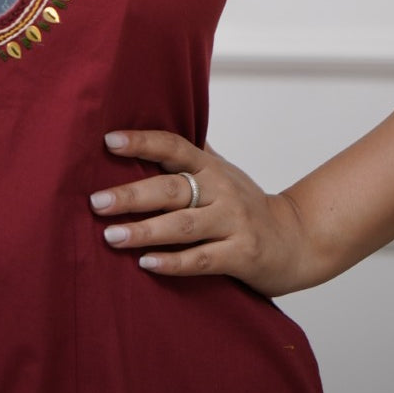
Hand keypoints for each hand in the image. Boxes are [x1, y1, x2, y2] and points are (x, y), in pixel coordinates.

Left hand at [89, 128, 315, 296]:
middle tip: (96, 202)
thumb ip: (192, 155)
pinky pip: (202, 259)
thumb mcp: (223, 173)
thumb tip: (156, 128)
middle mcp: (222, 189)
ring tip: (111, 236)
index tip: (108, 141)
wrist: (297, 240)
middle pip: (171, 188)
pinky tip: (146, 264)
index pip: (173, 146)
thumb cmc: (247, 205)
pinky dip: (172, 262)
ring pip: (182, 225)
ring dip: (144, 231)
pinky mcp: (241, 255)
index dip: (141, 142)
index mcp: (211, 167)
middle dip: (131, 195)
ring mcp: (233, 222)